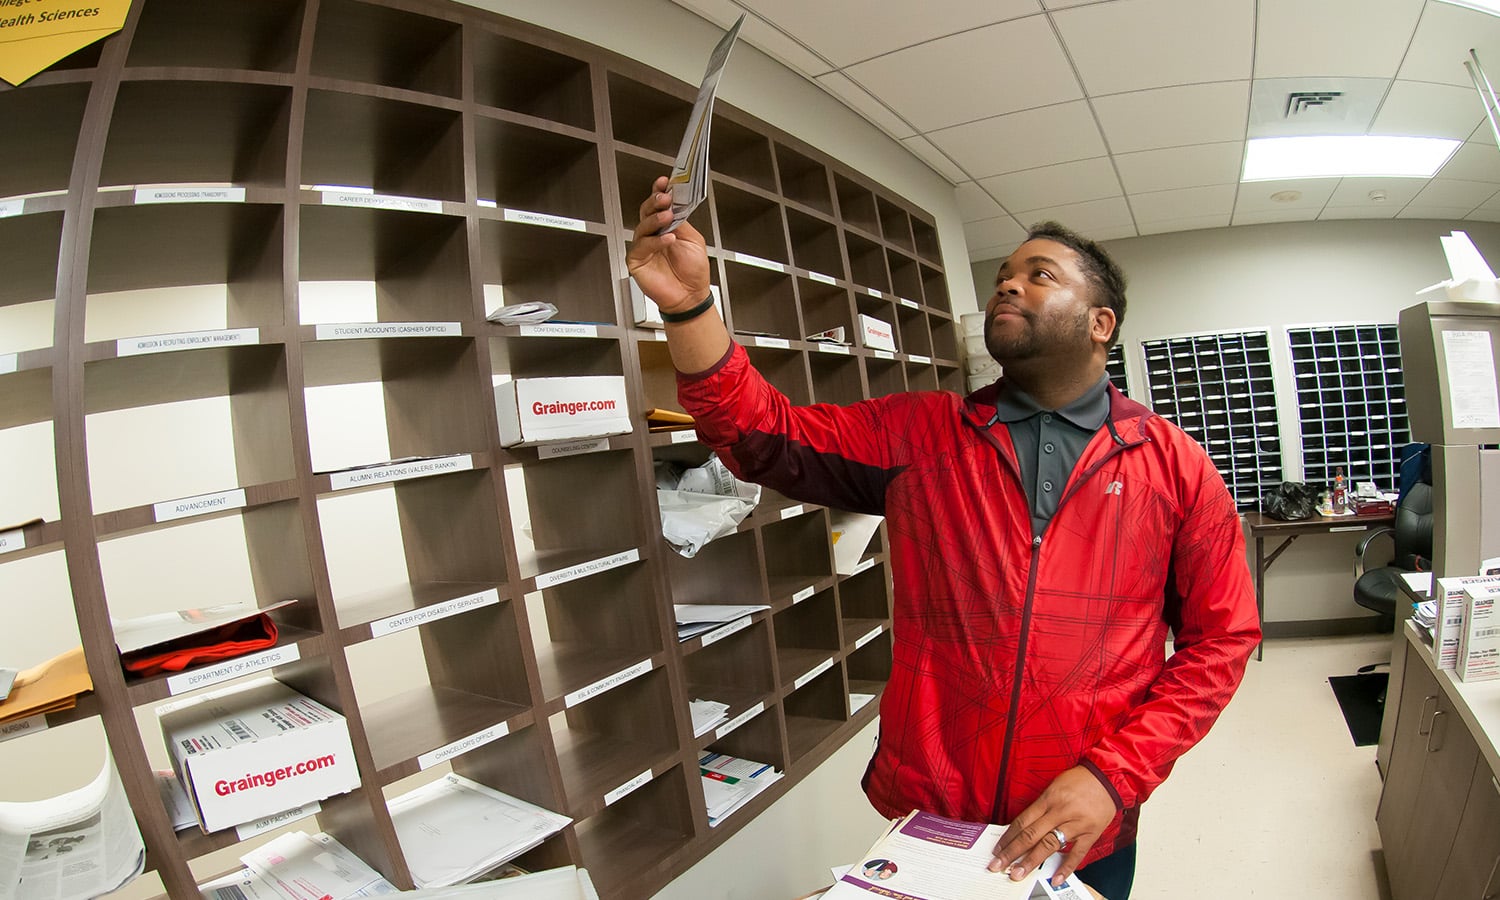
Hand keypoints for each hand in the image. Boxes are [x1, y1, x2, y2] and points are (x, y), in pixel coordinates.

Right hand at [625, 176, 711, 315]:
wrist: (691, 297)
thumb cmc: (693, 272)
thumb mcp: (693, 240)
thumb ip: (682, 223)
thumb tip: (675, 205)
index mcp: (666, 227)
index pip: (659, 206)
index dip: (659, 192)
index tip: (664, 182)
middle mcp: (653, 235)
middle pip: (646, 212)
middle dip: (655, 202)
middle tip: (664, 198)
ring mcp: (644, 247)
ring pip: (643, 227)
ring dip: (655, 220)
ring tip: (667, 217)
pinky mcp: (637, 261)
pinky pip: (642, 247)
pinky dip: (655, 242)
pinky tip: (668, 240)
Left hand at [987, 766, 1116, 885]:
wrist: (1108, 778)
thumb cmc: (1079, 780)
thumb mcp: (1054, 786)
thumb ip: (1040, 806)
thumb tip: (1023, 827)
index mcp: (1049, 798)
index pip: (1022, 821)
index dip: (1008, 837)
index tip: (998, 849)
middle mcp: (1060, 811)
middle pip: (1031, 835)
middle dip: (1012, 852)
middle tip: (998, 866)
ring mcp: (1076, 824)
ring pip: (1050, 845)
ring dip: (1032, 861)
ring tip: (1018, 873)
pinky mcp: (1091, 833)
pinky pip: (1077, 853)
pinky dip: (1066, 867)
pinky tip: (1055, 878)